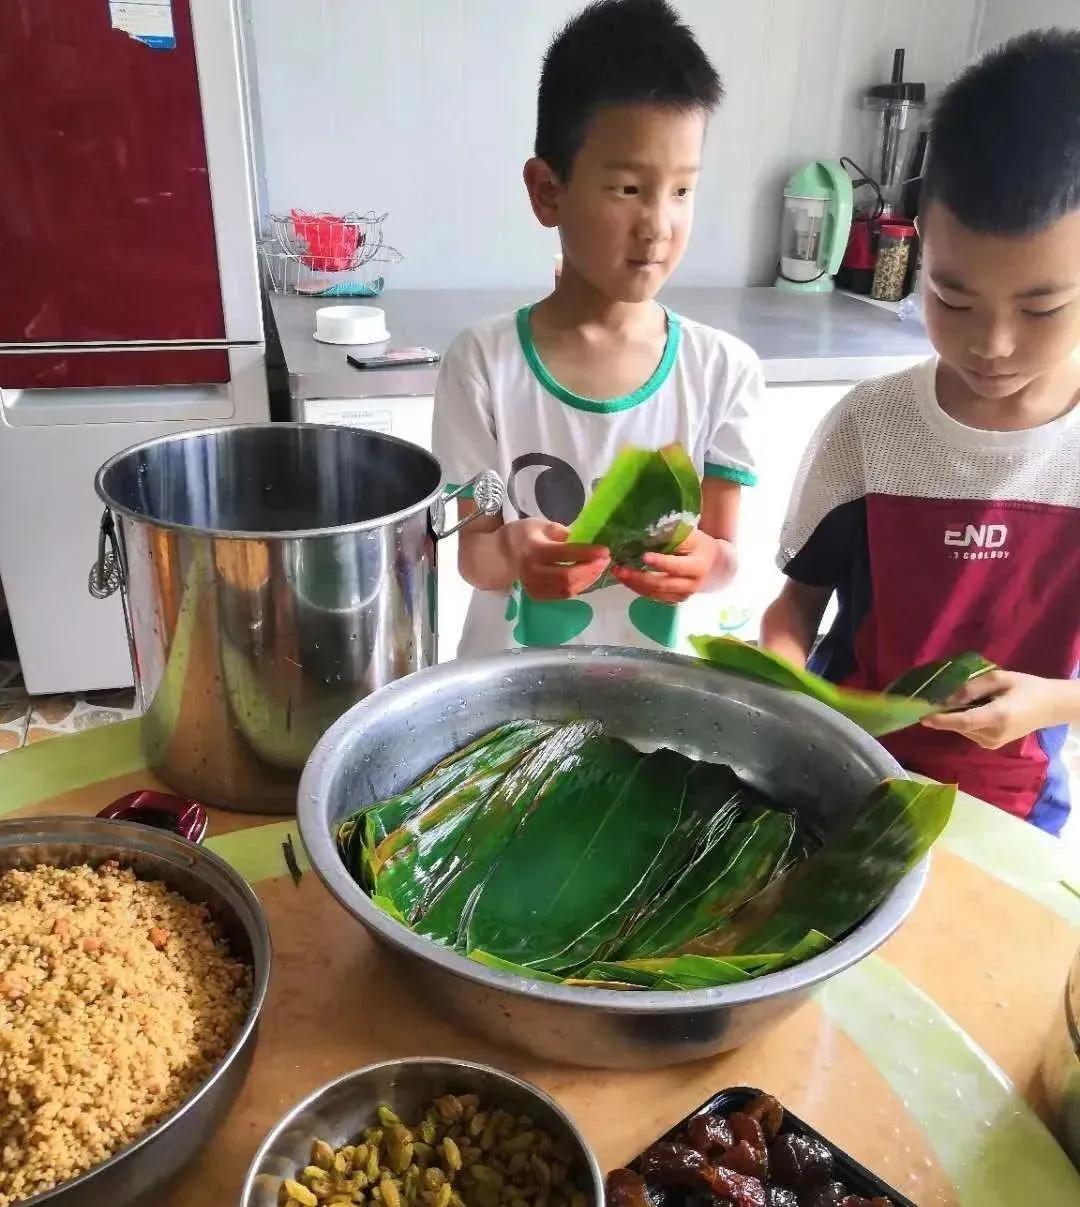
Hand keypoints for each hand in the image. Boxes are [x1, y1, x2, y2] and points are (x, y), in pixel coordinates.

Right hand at [499, 519, 609, 600]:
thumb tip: (588, 542)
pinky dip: (579, 587)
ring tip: (599, 568)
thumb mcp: (543, 525)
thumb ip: (564, 533)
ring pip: (567, 589)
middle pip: (567, 577)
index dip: (587, 553)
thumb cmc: (526, 534)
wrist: (503, 553)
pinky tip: (587, 577)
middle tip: (606, 561)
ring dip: (588, 580)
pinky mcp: (536, 596)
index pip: (564, 554)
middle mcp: (532, 571)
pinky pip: (562, 596)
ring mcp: (533, 587)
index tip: (605, 550)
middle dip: (591, 570)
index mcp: (533, 550)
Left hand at [611, 529, 730, 603]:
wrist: (715, 566)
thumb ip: (672, 535)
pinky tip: (627, 579)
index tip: (643, 556)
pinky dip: (639, 589)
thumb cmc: (699, 545)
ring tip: (618, 573)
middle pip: (663, 584)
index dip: (660, 562)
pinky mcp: (676, 600)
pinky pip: (655, 597)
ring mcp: (684, 595)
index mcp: (698, 566)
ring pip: (656, 593)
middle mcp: (692, 584)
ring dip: (635, 584)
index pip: (676, 566)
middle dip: (639, 577)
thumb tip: (645, 531)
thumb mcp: (691, 535)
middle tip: (619, 569)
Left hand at [920, 669, 1070, 748]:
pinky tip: (976, 709)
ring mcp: (993, 743)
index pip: (964, 721)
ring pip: (963, 729)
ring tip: (972, 700)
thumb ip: (972, 687)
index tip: (922, 717)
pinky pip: (969, 732)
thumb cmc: (1026, 687)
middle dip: (946, 714)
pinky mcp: (991, 745)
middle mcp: (993, 734)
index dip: (942, 720)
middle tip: (937, 699)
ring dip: (957, 716)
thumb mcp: (1000, 678)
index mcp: (998, 717)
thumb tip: (947, 698)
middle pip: (960, 725)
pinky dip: (965, 721)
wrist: (1049, 706)